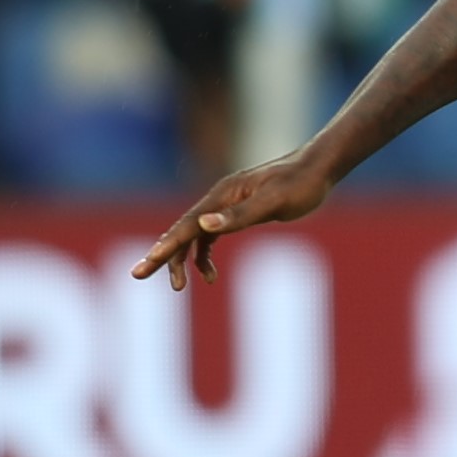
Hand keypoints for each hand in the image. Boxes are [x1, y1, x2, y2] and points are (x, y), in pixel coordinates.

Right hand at [130, 149, 333, 290]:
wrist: (318, 169)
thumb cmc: (299, 185)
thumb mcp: (273, 202)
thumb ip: (239, 215)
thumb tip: (203, 225)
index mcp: (222, 196)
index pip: (186, 226)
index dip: (164, 247)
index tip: (145, 265)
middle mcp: (218, 199)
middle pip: (181, 231)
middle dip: (161, 255)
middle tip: (137, 276)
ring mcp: (226, 206)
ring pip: (193, 236)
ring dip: (183, 260)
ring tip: (179, 286)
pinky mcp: (237, 213)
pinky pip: (210, 237)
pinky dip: (205, 256)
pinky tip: (210, 276)